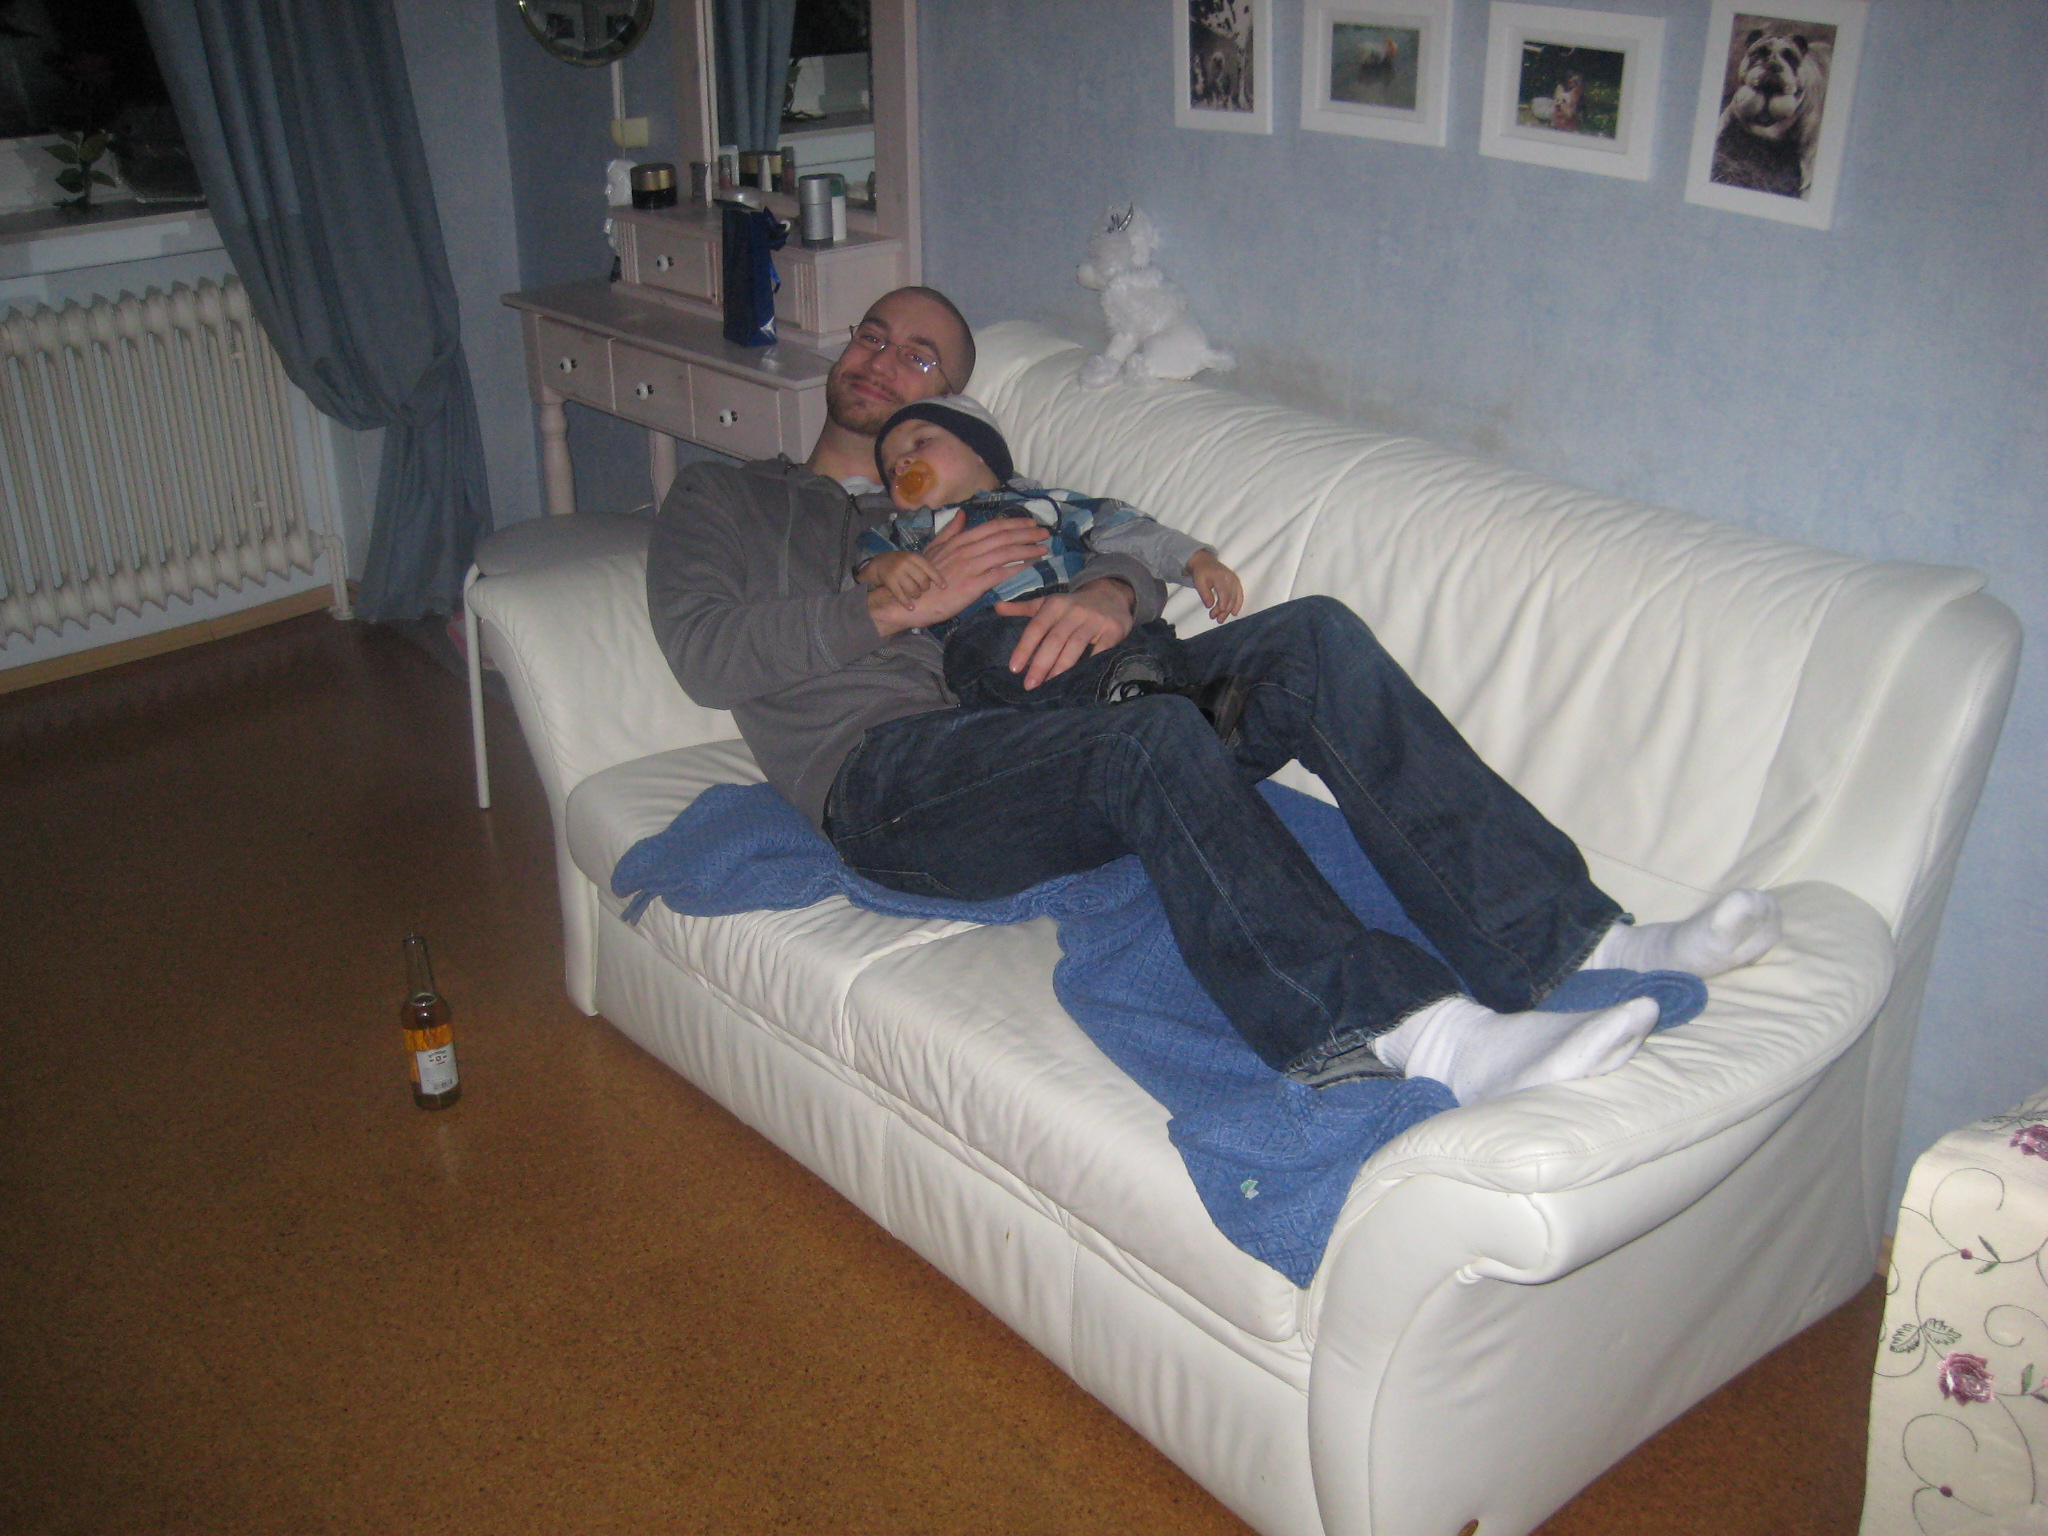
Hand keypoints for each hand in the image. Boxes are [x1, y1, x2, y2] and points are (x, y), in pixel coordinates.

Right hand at [860, 550, 945, 609]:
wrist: (880, 563)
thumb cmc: (901, 563)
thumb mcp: (912, 560)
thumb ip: (923, 568)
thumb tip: (941, 582)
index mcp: (914, 557)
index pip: (929, 568)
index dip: (938, 579)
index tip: (944, 587)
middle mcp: (906, 563)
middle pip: (922, 580)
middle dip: (925, 588)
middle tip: (922, 590)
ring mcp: (897, 572)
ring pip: (912, 589)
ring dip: (916, 595)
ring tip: (916, 595)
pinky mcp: (889, 581)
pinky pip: (900, 595)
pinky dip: (906, 603)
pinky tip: (911, 608)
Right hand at [867, 514, 1049, 635]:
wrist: (911, 600)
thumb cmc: (922, 578)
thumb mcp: (933, 548)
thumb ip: (950, 531)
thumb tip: (962, 514)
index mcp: (959, 540)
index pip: (992, 527)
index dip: (1014, 523)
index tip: (1030, 523)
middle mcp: (967, 549)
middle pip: (1003, 537)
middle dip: (1027, 534)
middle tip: (1045, 533)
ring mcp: (970, 566)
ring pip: (1005, 553)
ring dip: (1027, 549)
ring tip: (1044, 548)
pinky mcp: (973, 585)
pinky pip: (1000, 574)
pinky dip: (1018, 568)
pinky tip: (1031, 566)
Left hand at [994, 578, 1134, 689]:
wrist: (1111, 593)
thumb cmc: (1072, 605)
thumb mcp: (1047, 602)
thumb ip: (1022, 607)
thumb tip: (996, 607)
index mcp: (1055, 604)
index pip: (1036, 627)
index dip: (1024, 648)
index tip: (1014, 668)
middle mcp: (1074, 610)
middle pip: (1054, 640)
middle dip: (1040, 664)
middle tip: (1029, 685)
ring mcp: (1094, 620)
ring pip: (1075, 647)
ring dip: (1060, 668)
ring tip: (1049, 686)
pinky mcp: (1112, 630)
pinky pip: (1100, 650)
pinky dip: (1089, 664)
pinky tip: (1078, 679)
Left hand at [1185, 551, 1242, 621]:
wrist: (1205, 562)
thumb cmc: (1201, 573)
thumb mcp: (1198, 582)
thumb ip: (1205, 594)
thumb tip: (1209, 605)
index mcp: (1220, 576)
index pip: (1224, 592)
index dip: (1223, 604)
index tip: (1218, 613)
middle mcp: (1230, 578)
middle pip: (1230, 597)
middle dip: (1224, 610)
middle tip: (1216, 619)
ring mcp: (1234, 580)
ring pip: (1235, 597)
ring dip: (1229, 609)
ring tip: (1221, 619)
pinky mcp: (1236, 582)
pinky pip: (1240, 594)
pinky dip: (1238, 604)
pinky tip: (1234, 613)